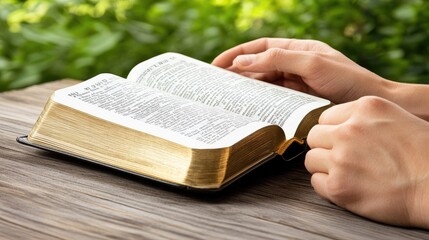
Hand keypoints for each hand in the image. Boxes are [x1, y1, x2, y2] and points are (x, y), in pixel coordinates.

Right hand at [212, 38, 394, 103]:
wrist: (369, 105)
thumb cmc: (348, 80)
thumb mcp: (312, 64)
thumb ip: (278, 59)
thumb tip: (243, 61)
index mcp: (298, 49)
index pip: (261, 48)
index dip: (237, 54)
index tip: (217, 64)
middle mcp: (295, 65)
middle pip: (259, 65)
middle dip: (237, 72)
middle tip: (215, 84)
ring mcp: (297, 84)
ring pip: (265, 83)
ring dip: (246, 88)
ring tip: (225, 96)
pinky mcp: (299, 102)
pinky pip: (274, 99)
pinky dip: (259, 101)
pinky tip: (247, 106)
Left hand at [305, 96, 428, 227]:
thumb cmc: (424, 154)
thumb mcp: (395, 117)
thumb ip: (363, 117)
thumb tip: (336, 125)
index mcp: (364, 108)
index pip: (326, 117)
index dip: (333, 131)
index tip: (342, 141)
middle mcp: (349, 131)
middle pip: (314, 136)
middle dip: (325, 147)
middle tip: (343, 158)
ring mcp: (341, 159)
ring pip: (311, 159)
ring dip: (324, 166)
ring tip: (347, 173)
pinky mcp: (339, 187)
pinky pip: (316, 182)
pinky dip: (328, 185)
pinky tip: (348, 186)